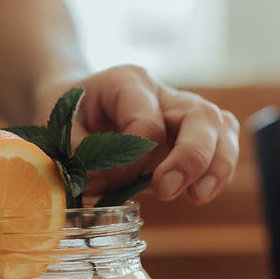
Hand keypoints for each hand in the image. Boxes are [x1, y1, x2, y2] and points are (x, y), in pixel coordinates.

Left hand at [38, 65, 239, 203]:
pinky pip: (221, 144)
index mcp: (128, 82)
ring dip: (216, 165)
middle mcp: (163, 92)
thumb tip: (109, 183)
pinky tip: (201, 193)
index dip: (130, 162)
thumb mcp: (58, 129)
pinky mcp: (192, 133)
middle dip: (190, 158)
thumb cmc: (68, 114)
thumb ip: (81, 156)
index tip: (105, 182)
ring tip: (198, 196)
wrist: (76, 102)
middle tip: (165, 191)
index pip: (147, 125)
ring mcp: (182, 110)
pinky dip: (218, 170)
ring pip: (221, 127)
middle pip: (201, 116)